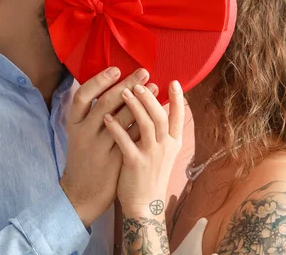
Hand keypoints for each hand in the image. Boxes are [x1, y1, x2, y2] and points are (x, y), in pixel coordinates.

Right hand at [59, 67, 157, 227]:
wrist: (82, 193)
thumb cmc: (84, 157)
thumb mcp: (80, 133)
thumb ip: (92, 113)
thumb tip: (115, 85)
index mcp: (74, 124)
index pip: (82, 96)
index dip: (98, 81)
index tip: (116, 69)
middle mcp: (84, 134)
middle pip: (106, 104)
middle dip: (127, 85)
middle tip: (144, 72)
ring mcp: (99, 148)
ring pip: (121, 120)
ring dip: (140, 102)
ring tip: (154, 87)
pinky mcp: (114, 160)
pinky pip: (132, 137)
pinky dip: (144, 123)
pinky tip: (157, 112)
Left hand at [104, 80, 184, 214]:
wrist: (145, 205)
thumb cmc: (151, 175)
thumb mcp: (163, 153)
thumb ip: (161, 132)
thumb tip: (157, 108)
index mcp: (173, 142)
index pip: (178, 115)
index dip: (177, 98)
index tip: (172, 81)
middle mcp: (165, 146)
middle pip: (160, 115)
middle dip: (149, 97)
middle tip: (137, 84)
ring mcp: (151, 155)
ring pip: (146, 124)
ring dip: (134, 106)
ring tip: (123, 92)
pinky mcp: (135, 164)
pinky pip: (125, 141)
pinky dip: (116, 127)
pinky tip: (107, 117)